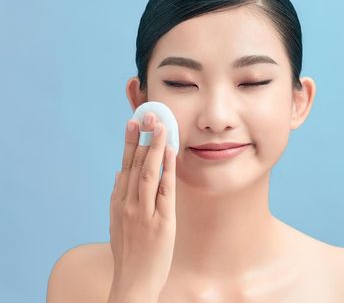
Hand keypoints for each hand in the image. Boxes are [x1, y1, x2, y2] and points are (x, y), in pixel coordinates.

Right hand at [108, 112, 176, 301]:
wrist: (133, 282)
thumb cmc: (130, 254)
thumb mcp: (118, 224)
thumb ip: (119, 199)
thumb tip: (119, 175)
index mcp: (118, 204)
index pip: (124, 167)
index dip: (129, 143)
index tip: (133, 123)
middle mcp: (128, 205)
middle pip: (134, 165)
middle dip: (141, 138)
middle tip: (147, 114)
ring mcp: (144, 213)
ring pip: (148, 173)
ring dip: (154, 147)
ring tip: (160, 126)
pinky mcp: (161, 222)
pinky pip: (165, 190)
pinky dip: (167, 169)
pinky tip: (171, 152)